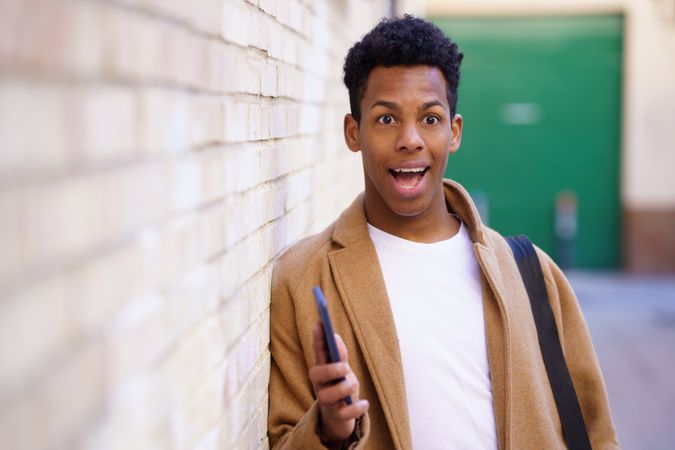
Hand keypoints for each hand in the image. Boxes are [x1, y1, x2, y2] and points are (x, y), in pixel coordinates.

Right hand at [308, 322, 369, 441]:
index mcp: (322, 370)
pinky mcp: (336, 417)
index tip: (319, 323)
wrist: (339, 418)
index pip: (317, 352)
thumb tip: (334, 336)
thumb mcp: (342, 369)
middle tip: (345, 367)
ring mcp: (327, 402)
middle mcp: (320, 385)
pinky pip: (343, 414)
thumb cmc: (341, 388)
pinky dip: (355, 408)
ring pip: (327, 396)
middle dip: (330, 369)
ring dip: (343, 388)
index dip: (317, 338)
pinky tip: (365, 403)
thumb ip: (339, 354)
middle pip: (315, 375)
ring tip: (354, 384)